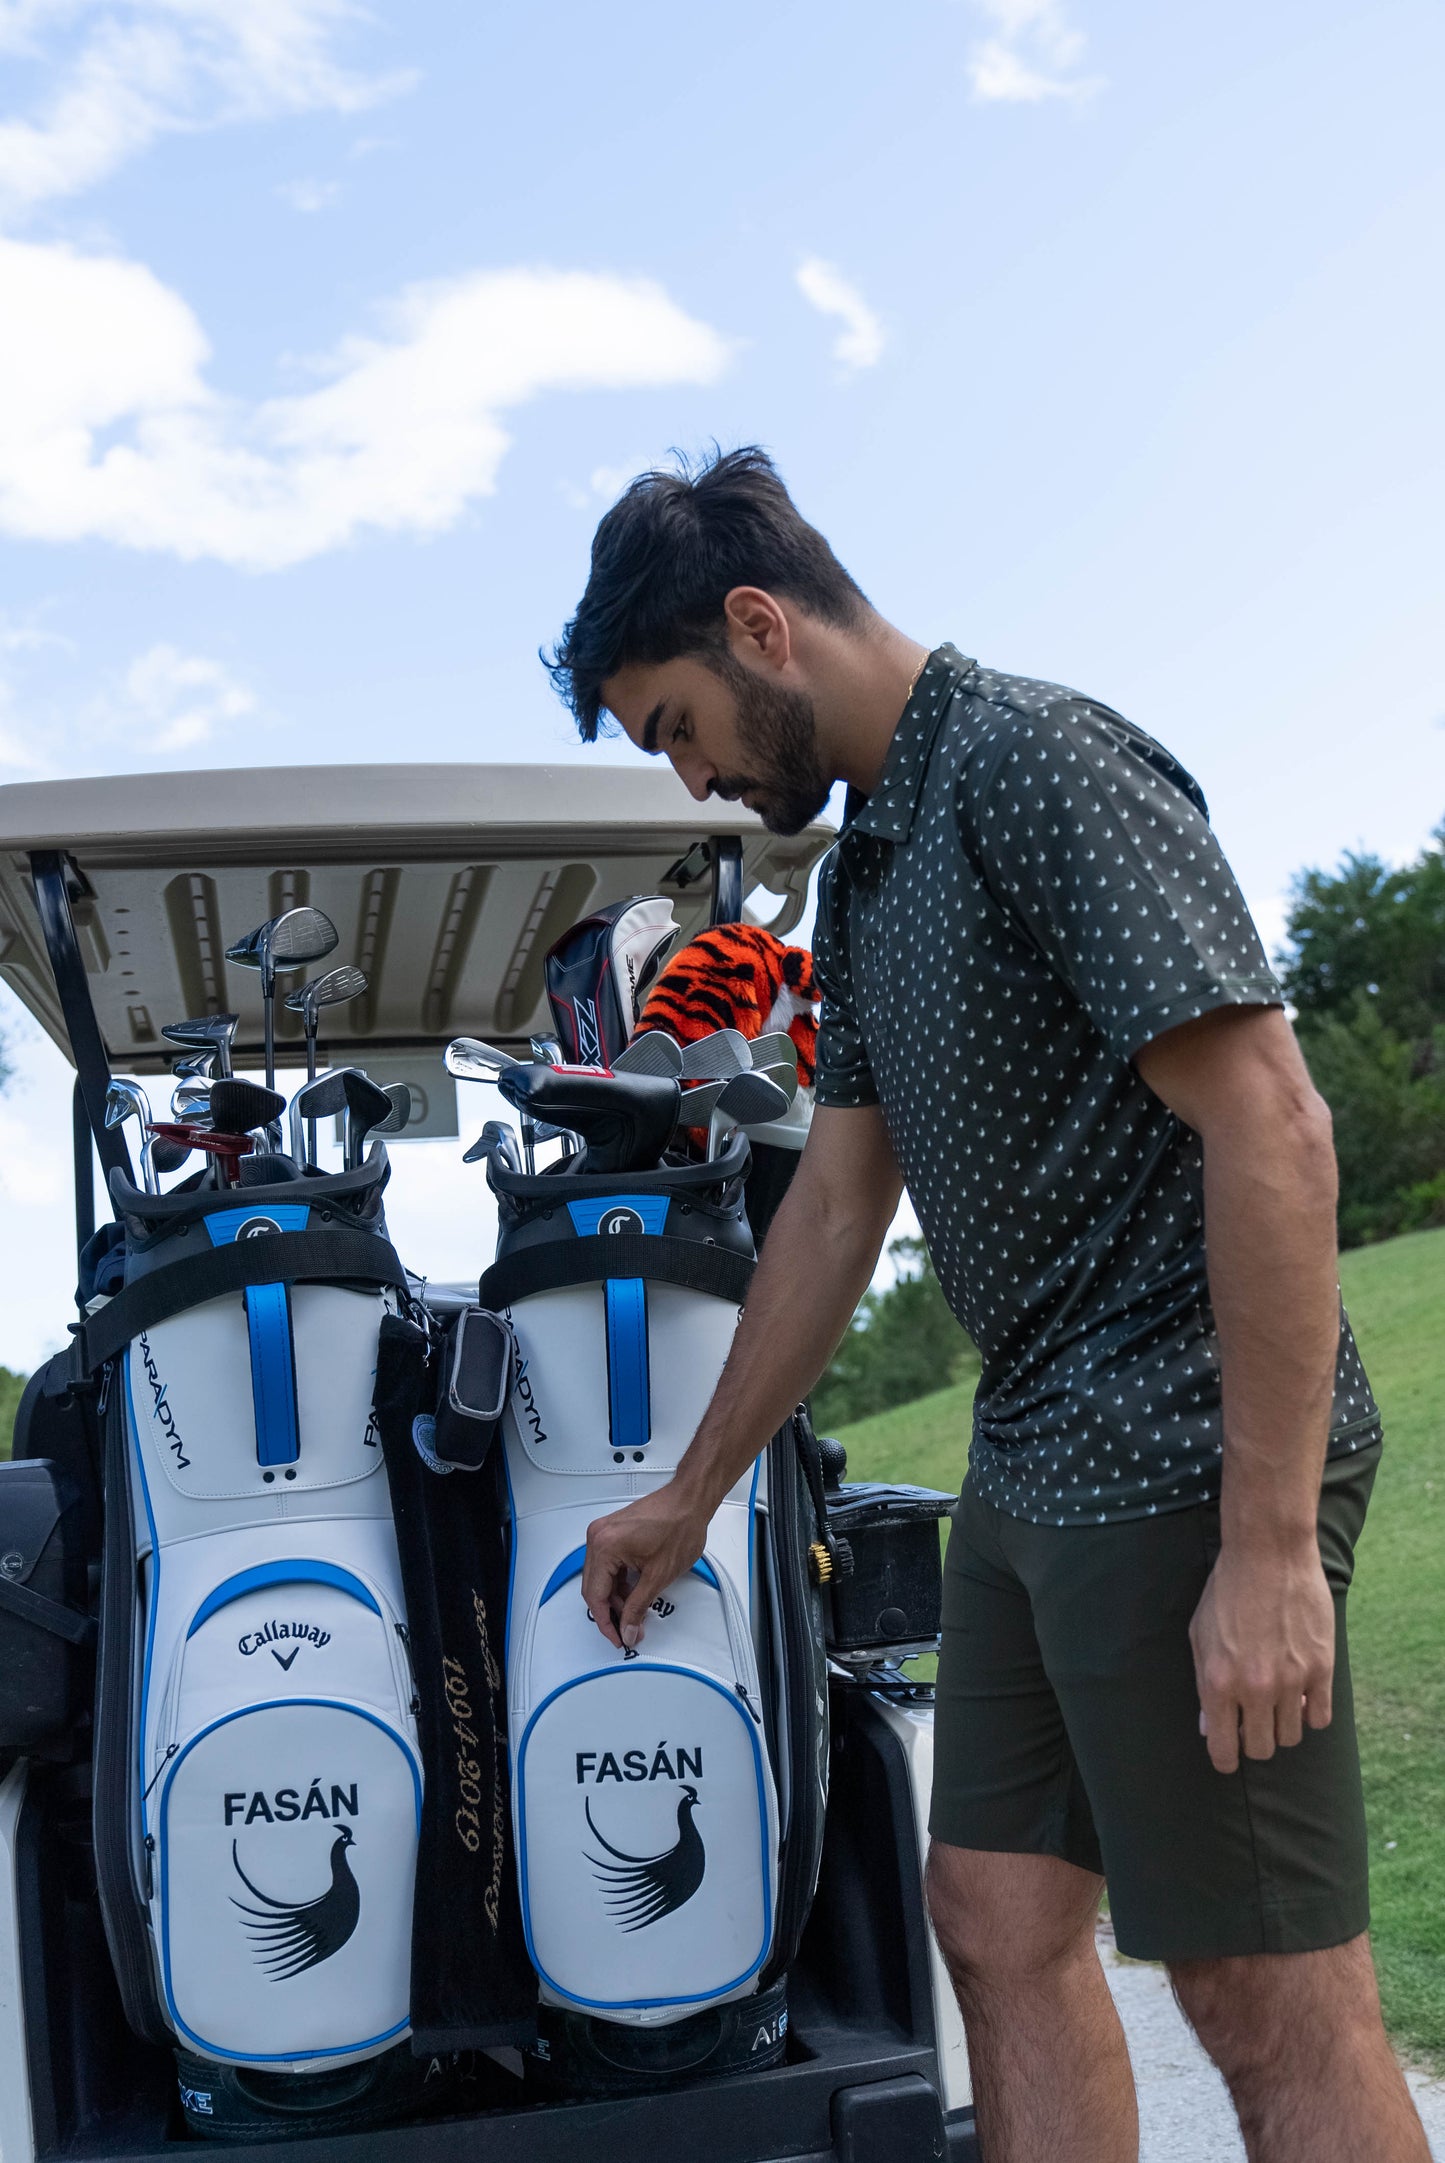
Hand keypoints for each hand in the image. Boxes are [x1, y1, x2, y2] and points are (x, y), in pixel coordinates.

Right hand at [580, 1484, 711, 1651]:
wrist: (690, 1500)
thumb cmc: (679, 1525)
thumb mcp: (658, 1576)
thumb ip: (639, 1607)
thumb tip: (628, 1628)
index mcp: (604, 1546)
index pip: (595, 1596)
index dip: (606, 1623)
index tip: (617, 1637)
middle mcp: (599, 1536)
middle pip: (595, 1587)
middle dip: (612, 1612)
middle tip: (628, 1630)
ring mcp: (605, 1532)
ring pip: (602, 1577)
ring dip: (617, 1597)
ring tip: (636, 1614)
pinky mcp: (614, 1531)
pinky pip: (609, 1564)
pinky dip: (620, 1581)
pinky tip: (634, 1594)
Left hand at [1189, 1542, 1335, 1774]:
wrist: (1269, 1554)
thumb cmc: (1226, 1591)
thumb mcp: (1199, 1635)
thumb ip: (1203, 1684)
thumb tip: (1208, 1727)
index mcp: (1218, 1682)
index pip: (1224, 1749)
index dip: (1226, 1758)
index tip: (1230, 1755)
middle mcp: (1254, 1688)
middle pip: (1262, 1748)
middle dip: (1255, 1740)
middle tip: (1253, 1720)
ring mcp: (1291, 1681)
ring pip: (1292, 1737)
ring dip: (1283, 1724)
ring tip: (1278, 1701)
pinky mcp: (1322, 1669)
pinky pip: (1321, 1718)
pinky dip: (1311, 1712)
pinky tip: (1303, 1695)